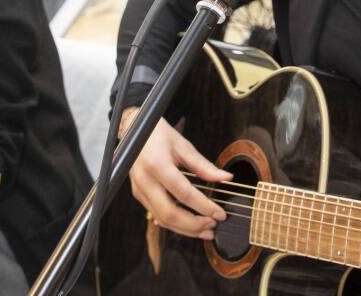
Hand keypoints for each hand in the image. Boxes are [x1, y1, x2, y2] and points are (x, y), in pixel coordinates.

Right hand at [123, 109, 230, 240]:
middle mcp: (145, 180)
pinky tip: (190, 224)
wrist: (134, 129)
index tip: (220, 214)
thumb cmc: (158, 134)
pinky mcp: (138, 194)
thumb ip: (204, 166)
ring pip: (162, 219)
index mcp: (157, 165)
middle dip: (193, 225)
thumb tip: (226, 178)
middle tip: (213, 226)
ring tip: (205, 230)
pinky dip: (175, 223)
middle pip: (169, 214)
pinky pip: (157, 214)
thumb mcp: (183, 146)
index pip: (184, 193)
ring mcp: (139, 189)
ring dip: (185, 229)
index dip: (204, 207)